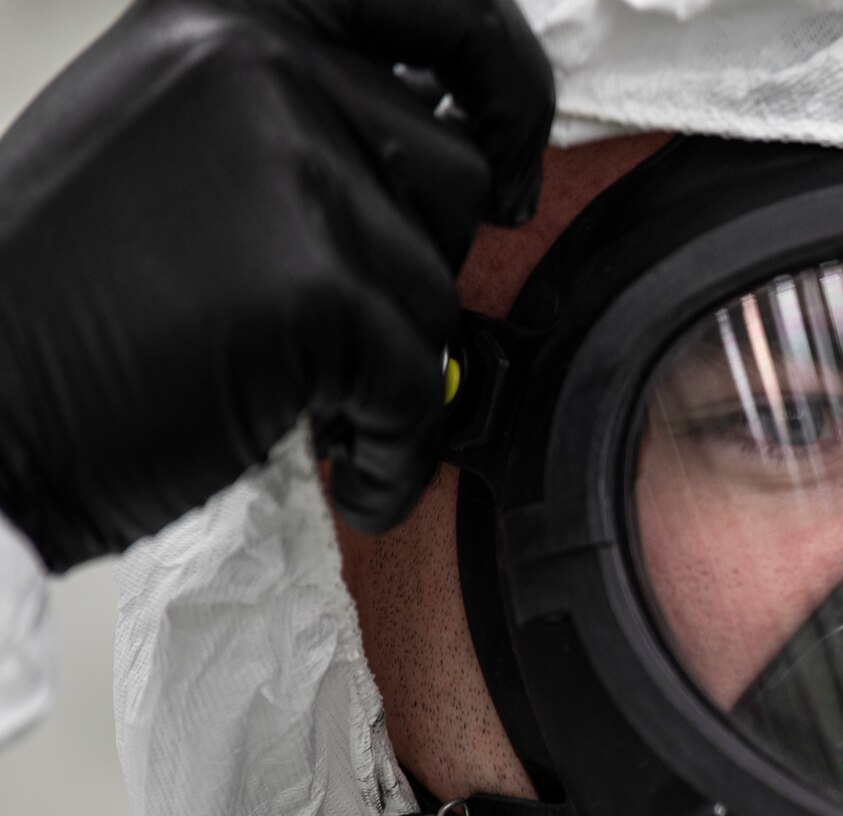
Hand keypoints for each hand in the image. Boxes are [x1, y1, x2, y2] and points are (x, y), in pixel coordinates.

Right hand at [0, 0, 553, 571]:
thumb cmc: (55, 298)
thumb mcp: (167, 135)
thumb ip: (291, 114)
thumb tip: (451, 149)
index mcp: (226, 8)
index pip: (440, 8)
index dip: (509, 87)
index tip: (514, 164)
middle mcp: (257, 61)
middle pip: (454, 174)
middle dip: (415, 268)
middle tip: (339, 332)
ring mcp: (286, 167)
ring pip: (438, 286)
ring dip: (393, 366)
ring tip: (305, 400)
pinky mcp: (309, 283)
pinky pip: (418, 383)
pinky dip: (394, 449)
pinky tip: (345, 470)